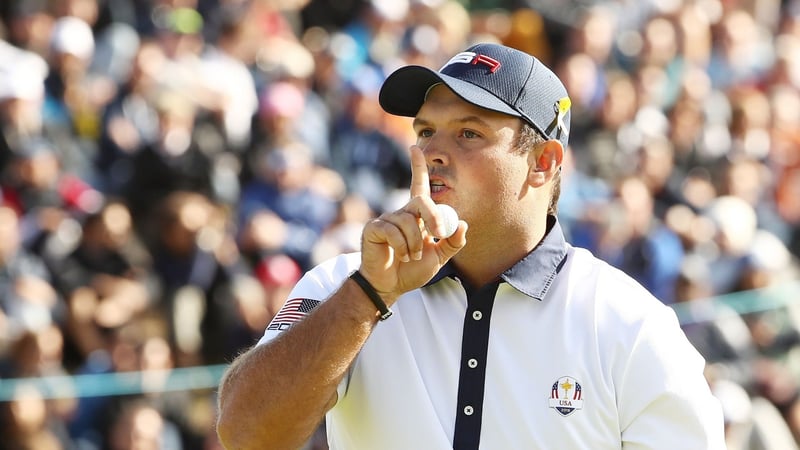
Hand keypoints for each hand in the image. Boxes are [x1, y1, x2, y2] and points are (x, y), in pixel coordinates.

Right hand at [359, 146, 466, 302]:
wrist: (390, 286)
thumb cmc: (411, 270)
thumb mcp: (439, 258)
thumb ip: (452, 243)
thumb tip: (463, 224)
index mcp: (416, 216)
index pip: (418, 186)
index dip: (417, 166)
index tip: (415, 147)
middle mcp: (401, 213)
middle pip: (421, 201)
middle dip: (434, 217)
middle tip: (437, 235)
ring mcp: (386, 219)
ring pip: (408, 222)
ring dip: (414, 244)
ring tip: (409, 256)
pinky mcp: (374, 228)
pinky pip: (393, 231)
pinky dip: (401, 247)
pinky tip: (397, 255)